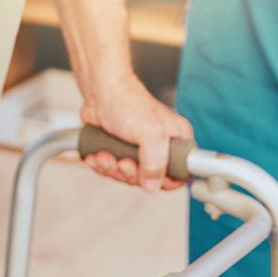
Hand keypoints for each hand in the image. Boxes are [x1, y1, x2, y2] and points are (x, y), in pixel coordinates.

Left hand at [80, 73, 193, 191]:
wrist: (100, 91)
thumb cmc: (128, 103)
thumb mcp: (150, 133)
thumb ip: (156, 163)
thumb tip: (153, 185)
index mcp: (177, 140)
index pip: (181, 173)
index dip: (164, 181)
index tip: (148, 178)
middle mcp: (161, 146)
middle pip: (150, 179)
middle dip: (130, 174)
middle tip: (122, 162)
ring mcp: (140, 150)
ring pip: (129, 176)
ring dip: (113, 169)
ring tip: (105, 156)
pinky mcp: (120, 151)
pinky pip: (113, 170)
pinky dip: (102, 166)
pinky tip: (97, 156)